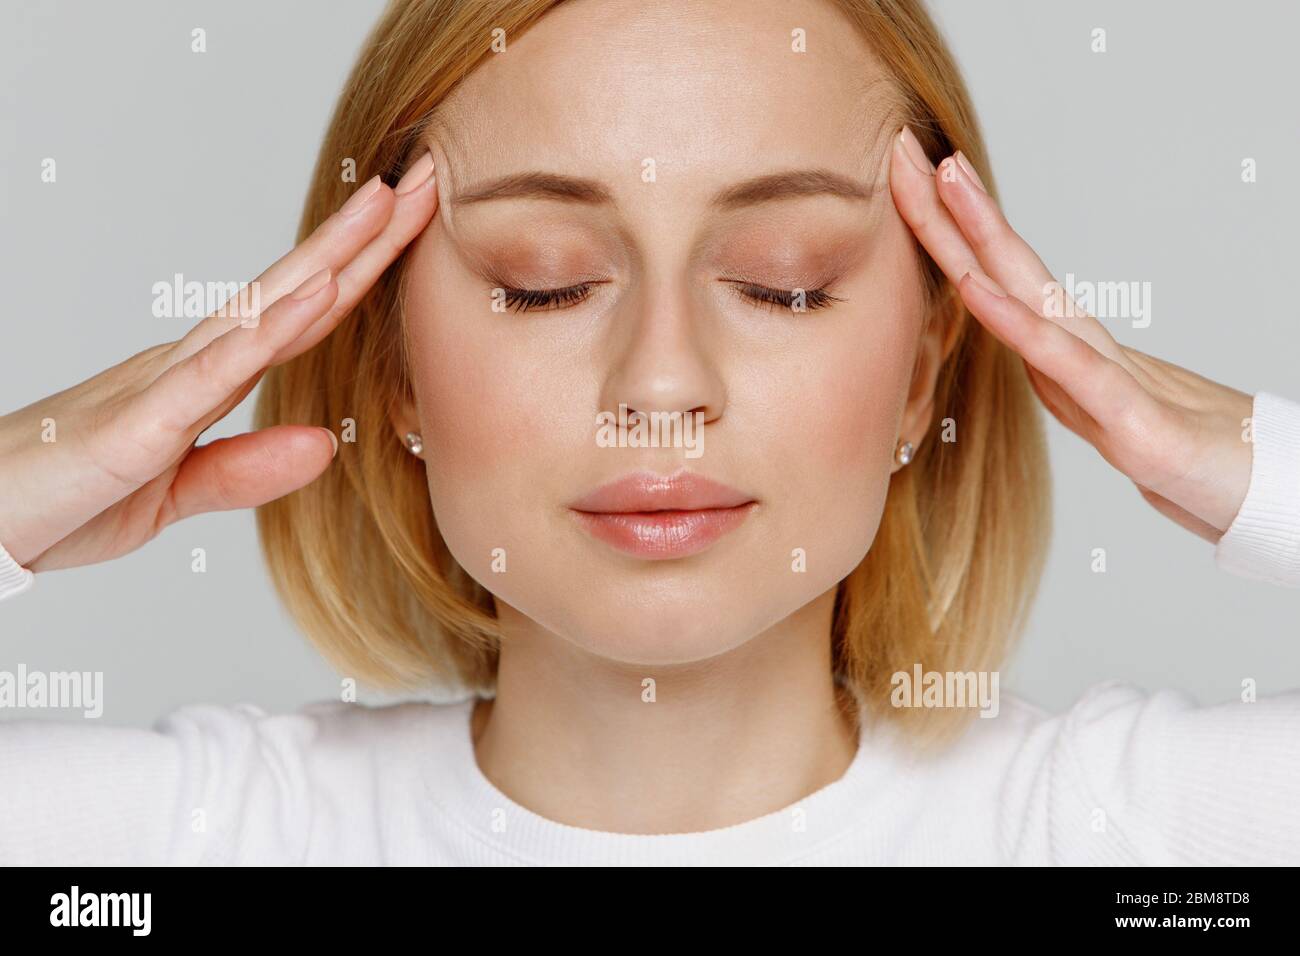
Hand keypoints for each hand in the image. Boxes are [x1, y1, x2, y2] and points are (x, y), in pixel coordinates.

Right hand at [0, 151, 438, 571]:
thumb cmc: (63, 498)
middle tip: (424, 183)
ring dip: (326, 260)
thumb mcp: (173, 493)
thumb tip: (325, 446)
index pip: (297, 320)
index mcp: (200, 380)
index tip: (410, 228)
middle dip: (361, 240)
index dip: (357, 273)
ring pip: (259, 313)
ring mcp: (160, 388)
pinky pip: (212, 375)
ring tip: (382, 207)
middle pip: (290, 294)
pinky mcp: (135, 428)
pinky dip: (268, 335)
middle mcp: (186, 366)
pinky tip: (315, 296)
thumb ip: (246, 469)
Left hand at [889, 126, 1252, 543]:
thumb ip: (1058, 376)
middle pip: (1002, 264)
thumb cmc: (1177, 447)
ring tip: (944, 179)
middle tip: (906, 148)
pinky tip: (976, 287)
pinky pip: (1059, 359)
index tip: (908, 178)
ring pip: (1027, 289)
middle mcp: (1079, 344)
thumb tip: (1016, 346)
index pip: (996, 274)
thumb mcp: (1096, 411)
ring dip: (980, 234)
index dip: (949, 229)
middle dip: (949, 207)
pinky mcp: (1127, 416)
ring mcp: (1102, 374)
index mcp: (1064, 344)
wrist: (1255, 487)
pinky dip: (1014, 321)